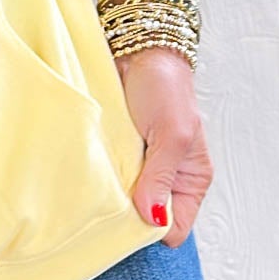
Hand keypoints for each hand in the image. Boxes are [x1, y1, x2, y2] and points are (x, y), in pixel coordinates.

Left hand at [116, 46, 212, 246]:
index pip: (175, 227)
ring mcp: (137, 167)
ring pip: (121, 200)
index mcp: (189, 181)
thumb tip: (153, 218)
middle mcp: (164, 179)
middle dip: (127, 213)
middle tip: (109, 198)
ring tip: (98, 178)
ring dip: (108, 192)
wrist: (137, 51)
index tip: (131, 216)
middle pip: (144, 218)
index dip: (153, 228)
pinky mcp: (114, 153)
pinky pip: (104, 176)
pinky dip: (96, 174)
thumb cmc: (166, 88)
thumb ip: (161, 177)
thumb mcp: (172, 134)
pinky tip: (89, 166)